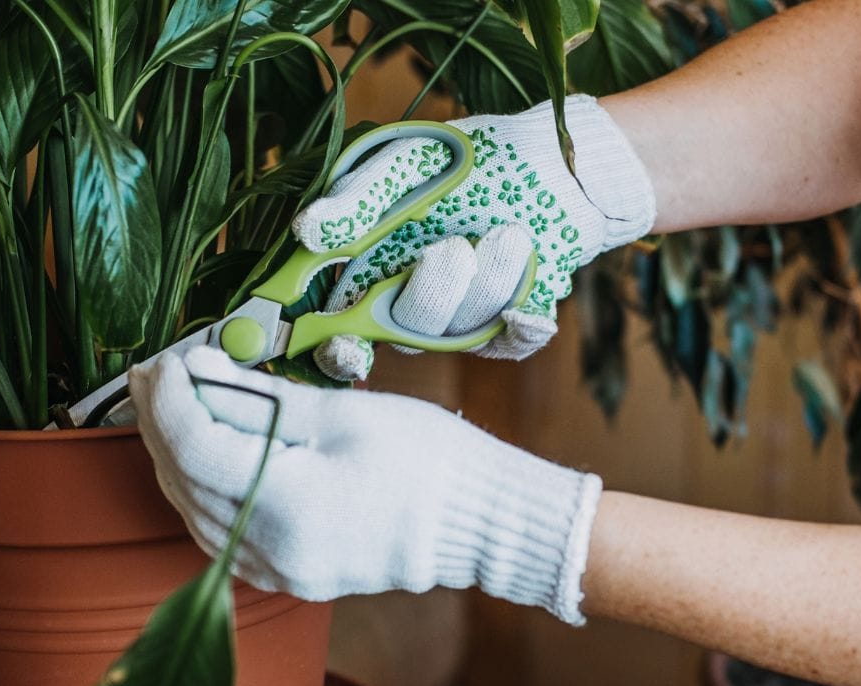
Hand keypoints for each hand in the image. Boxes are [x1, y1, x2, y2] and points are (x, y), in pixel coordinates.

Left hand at [129, 346, 603, 623]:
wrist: (481, 524)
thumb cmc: (429, 460)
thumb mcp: (341, 413)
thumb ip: (258, 399)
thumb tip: (196, 371)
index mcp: (288, 505)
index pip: (195, 447)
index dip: (168, 399)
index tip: (161, 360)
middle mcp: (272, 551)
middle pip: (186, 481)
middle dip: (162, 423)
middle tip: (157, 372)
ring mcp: (279, 571)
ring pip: (195, 511)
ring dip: (177, 457)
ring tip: (175, 405)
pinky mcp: (288, 575)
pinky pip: (222, 532)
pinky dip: (204, 491)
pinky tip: (205, 454)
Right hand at [294, 96, 655, 378]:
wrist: (553, 163)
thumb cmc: (468, 161)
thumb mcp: (407, 163)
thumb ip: (359, 198)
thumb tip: (306, 232)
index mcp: (369, 272)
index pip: (339, 330)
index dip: (337, 349)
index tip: (349, 344)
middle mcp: (409, 304)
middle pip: (406, 335)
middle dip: (432, 295)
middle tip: (456, 248)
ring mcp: (459, 321)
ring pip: (460, 334)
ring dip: (488, 283)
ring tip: (511, 233)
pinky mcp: (507, 326)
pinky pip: (508, 344)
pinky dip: (521, 324)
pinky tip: (532, 288)